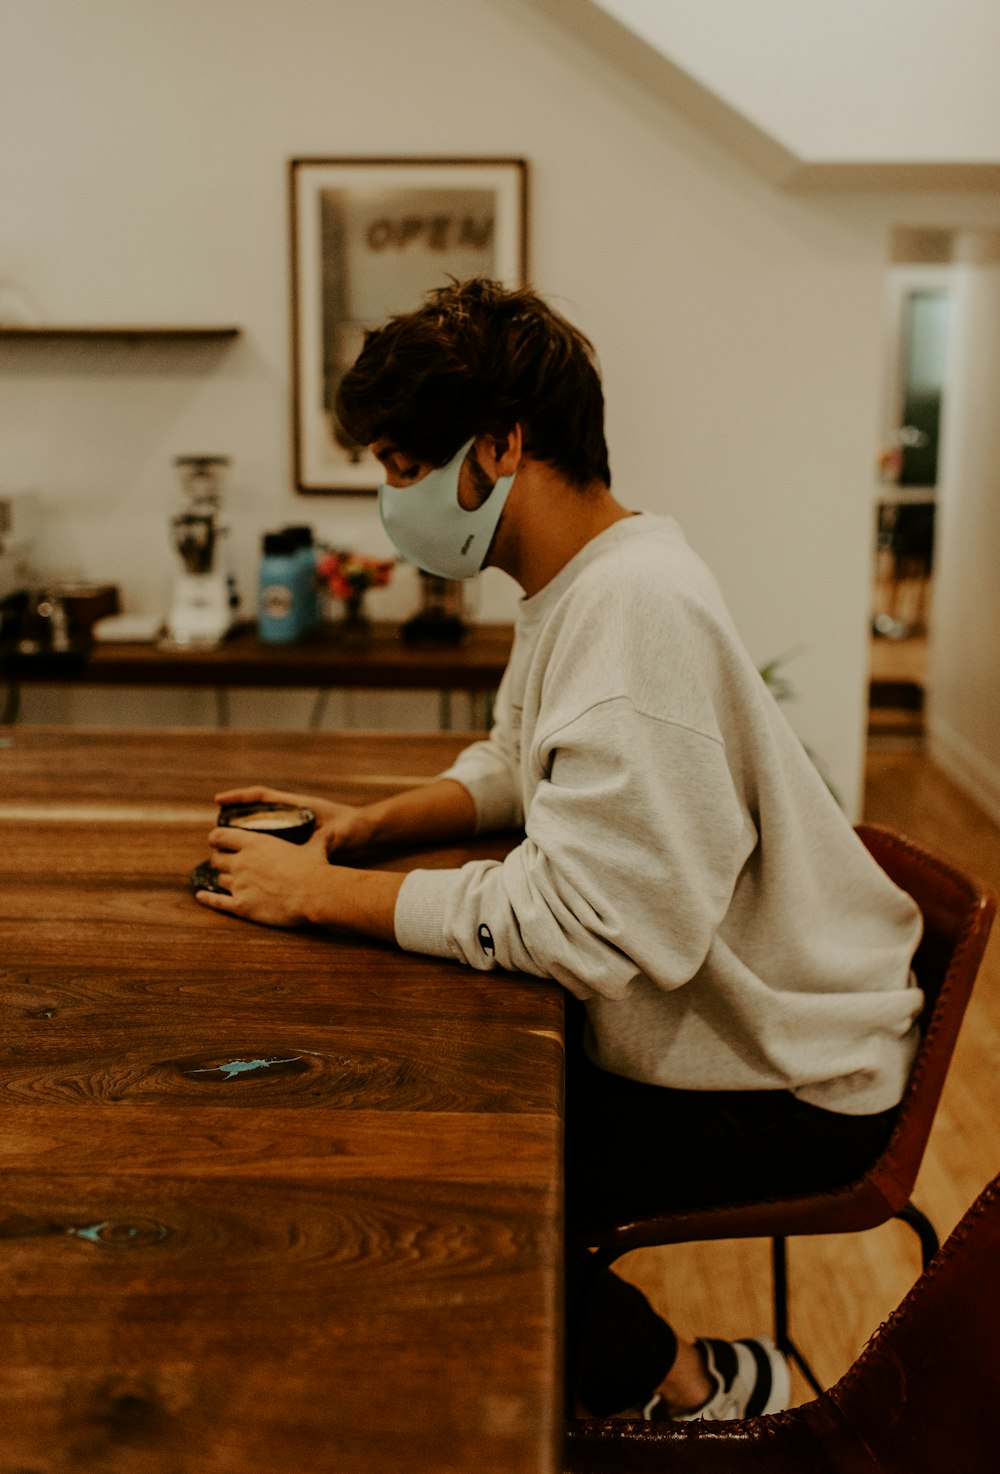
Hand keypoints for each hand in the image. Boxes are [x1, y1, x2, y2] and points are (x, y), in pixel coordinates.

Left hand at [195, 821, 403, 939]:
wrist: (315, 894)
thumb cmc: (316, 868)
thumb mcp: (315, 847)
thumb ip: (317, 839)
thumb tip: (330, 834)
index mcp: (255, 842)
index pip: (222, 835)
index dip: (216, 837)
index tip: (217, 840)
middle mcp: (241, 862)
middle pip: (216, 858)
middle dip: (218, 859)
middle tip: (222, 861)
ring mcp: (239, 884)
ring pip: (217, 879)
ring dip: (219, 878)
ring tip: (221, 879)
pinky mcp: (241, 906)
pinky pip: (217, 901)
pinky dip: (207, 898)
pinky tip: (201, 896)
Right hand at [213, 784, 375, 856]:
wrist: (366, 831)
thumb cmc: (353, 827)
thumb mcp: (340, 832)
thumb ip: (332, 836)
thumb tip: (329, 839)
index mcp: (298, 805)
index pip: (263, 796)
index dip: (240, 797)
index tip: (218, 801)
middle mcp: (291, 814)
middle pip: (256, 812)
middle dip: (234, 819)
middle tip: (214, 834)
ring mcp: (292, 826)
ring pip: (260, 828)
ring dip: (242, 835)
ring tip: (222, 851)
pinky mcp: (296, 839)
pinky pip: (270, 841)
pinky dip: (257, 848)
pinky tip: (244, 864)